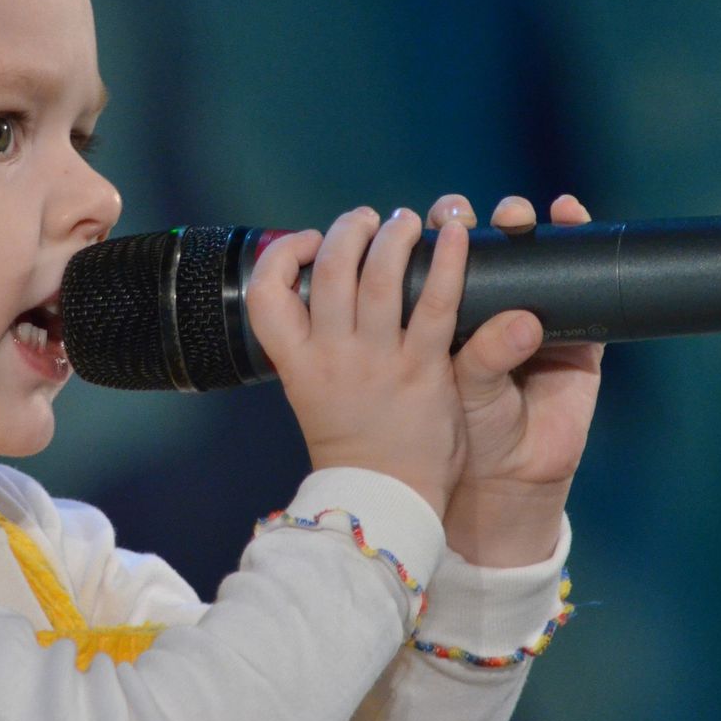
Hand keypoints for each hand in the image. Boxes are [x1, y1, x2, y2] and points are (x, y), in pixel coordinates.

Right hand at [246, 206, 470, 517]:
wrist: (384, 500)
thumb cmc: (353, 445)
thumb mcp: (311, 393)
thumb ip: (315, 345)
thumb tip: (328, 296)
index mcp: (296, 361)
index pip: (265, 292)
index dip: (282, 255)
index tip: (307, 244)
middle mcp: (332, 354)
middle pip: (330, 268)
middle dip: (348, 229)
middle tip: (369, 220)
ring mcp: (377, 360)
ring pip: (379, 274)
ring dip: (393, 235)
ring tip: (405, 221)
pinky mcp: (424, 369)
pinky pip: (436, 302)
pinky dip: (446, 260)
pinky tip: (454, 234)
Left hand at [429, 193, 603, 566]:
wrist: (506, 478)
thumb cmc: (465, 431)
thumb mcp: (464, 390)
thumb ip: (483, 357)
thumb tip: (524, 323)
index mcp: (440, 316)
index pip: (435, 261)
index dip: (436, 232)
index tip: (436, 216)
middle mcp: (484, 307)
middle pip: (479, 249)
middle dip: (476, 222)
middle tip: (473, 213)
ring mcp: (531, 314)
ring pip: (529, 257)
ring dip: (524, 224)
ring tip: (517, 213)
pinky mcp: (578, 333)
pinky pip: (585, 286)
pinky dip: (581, 245)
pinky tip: (574, 218)